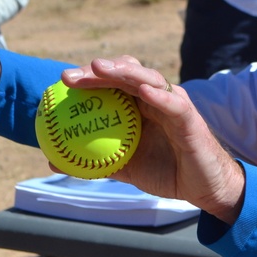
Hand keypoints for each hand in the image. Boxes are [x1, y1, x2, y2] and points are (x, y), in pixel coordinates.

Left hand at [62, 57, 245, 224]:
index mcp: (138, 106)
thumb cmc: (166, 172)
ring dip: (125, 71)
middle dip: (97, 69)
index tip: (60, 84)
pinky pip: (174, 104)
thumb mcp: (124, 168)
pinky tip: (143, 91)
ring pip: (148, 78)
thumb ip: (94, 161)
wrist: (202, 188)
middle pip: (125, 72)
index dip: (87, 77)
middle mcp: (155, 98)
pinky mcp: (190, 117)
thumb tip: (53, 159)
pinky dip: (160, 95)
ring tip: (101, 69)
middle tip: (69, 76)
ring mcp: (173, 104)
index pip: (111, 82)